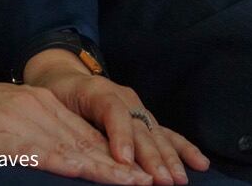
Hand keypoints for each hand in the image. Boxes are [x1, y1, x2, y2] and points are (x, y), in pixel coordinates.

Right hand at [0, 65, 151, 183]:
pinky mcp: (8, 138)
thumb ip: (26, 134)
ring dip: (116, 170)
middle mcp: (38, 108)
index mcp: (37, 104)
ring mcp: (25, 121)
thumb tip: (50, 156)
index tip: (148, 169)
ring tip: (147, 184)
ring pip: (80, 148)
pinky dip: (82, 168)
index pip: (87, 132)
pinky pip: (52, 155)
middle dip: (129, 163)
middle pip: (92, 140)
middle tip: (163, 180)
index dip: (119, 152)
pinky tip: (103, 176)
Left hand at [22, 49, 211, 185]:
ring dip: (169, 158)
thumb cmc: (57, 93)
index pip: (112, 111)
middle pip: (139, 127)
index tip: (124, 160)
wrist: (65, 75)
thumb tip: (73, 146)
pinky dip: (182, 149)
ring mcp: (136, 107)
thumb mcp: (51, 100)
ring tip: (178, 179)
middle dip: (151, 156)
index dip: (120, 135)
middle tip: (161, 180)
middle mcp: (122, 97)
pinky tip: (199, 163)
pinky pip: (166, 133)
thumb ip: (65, 120)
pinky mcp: (144, 117)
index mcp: (96, 90)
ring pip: (155, 133)